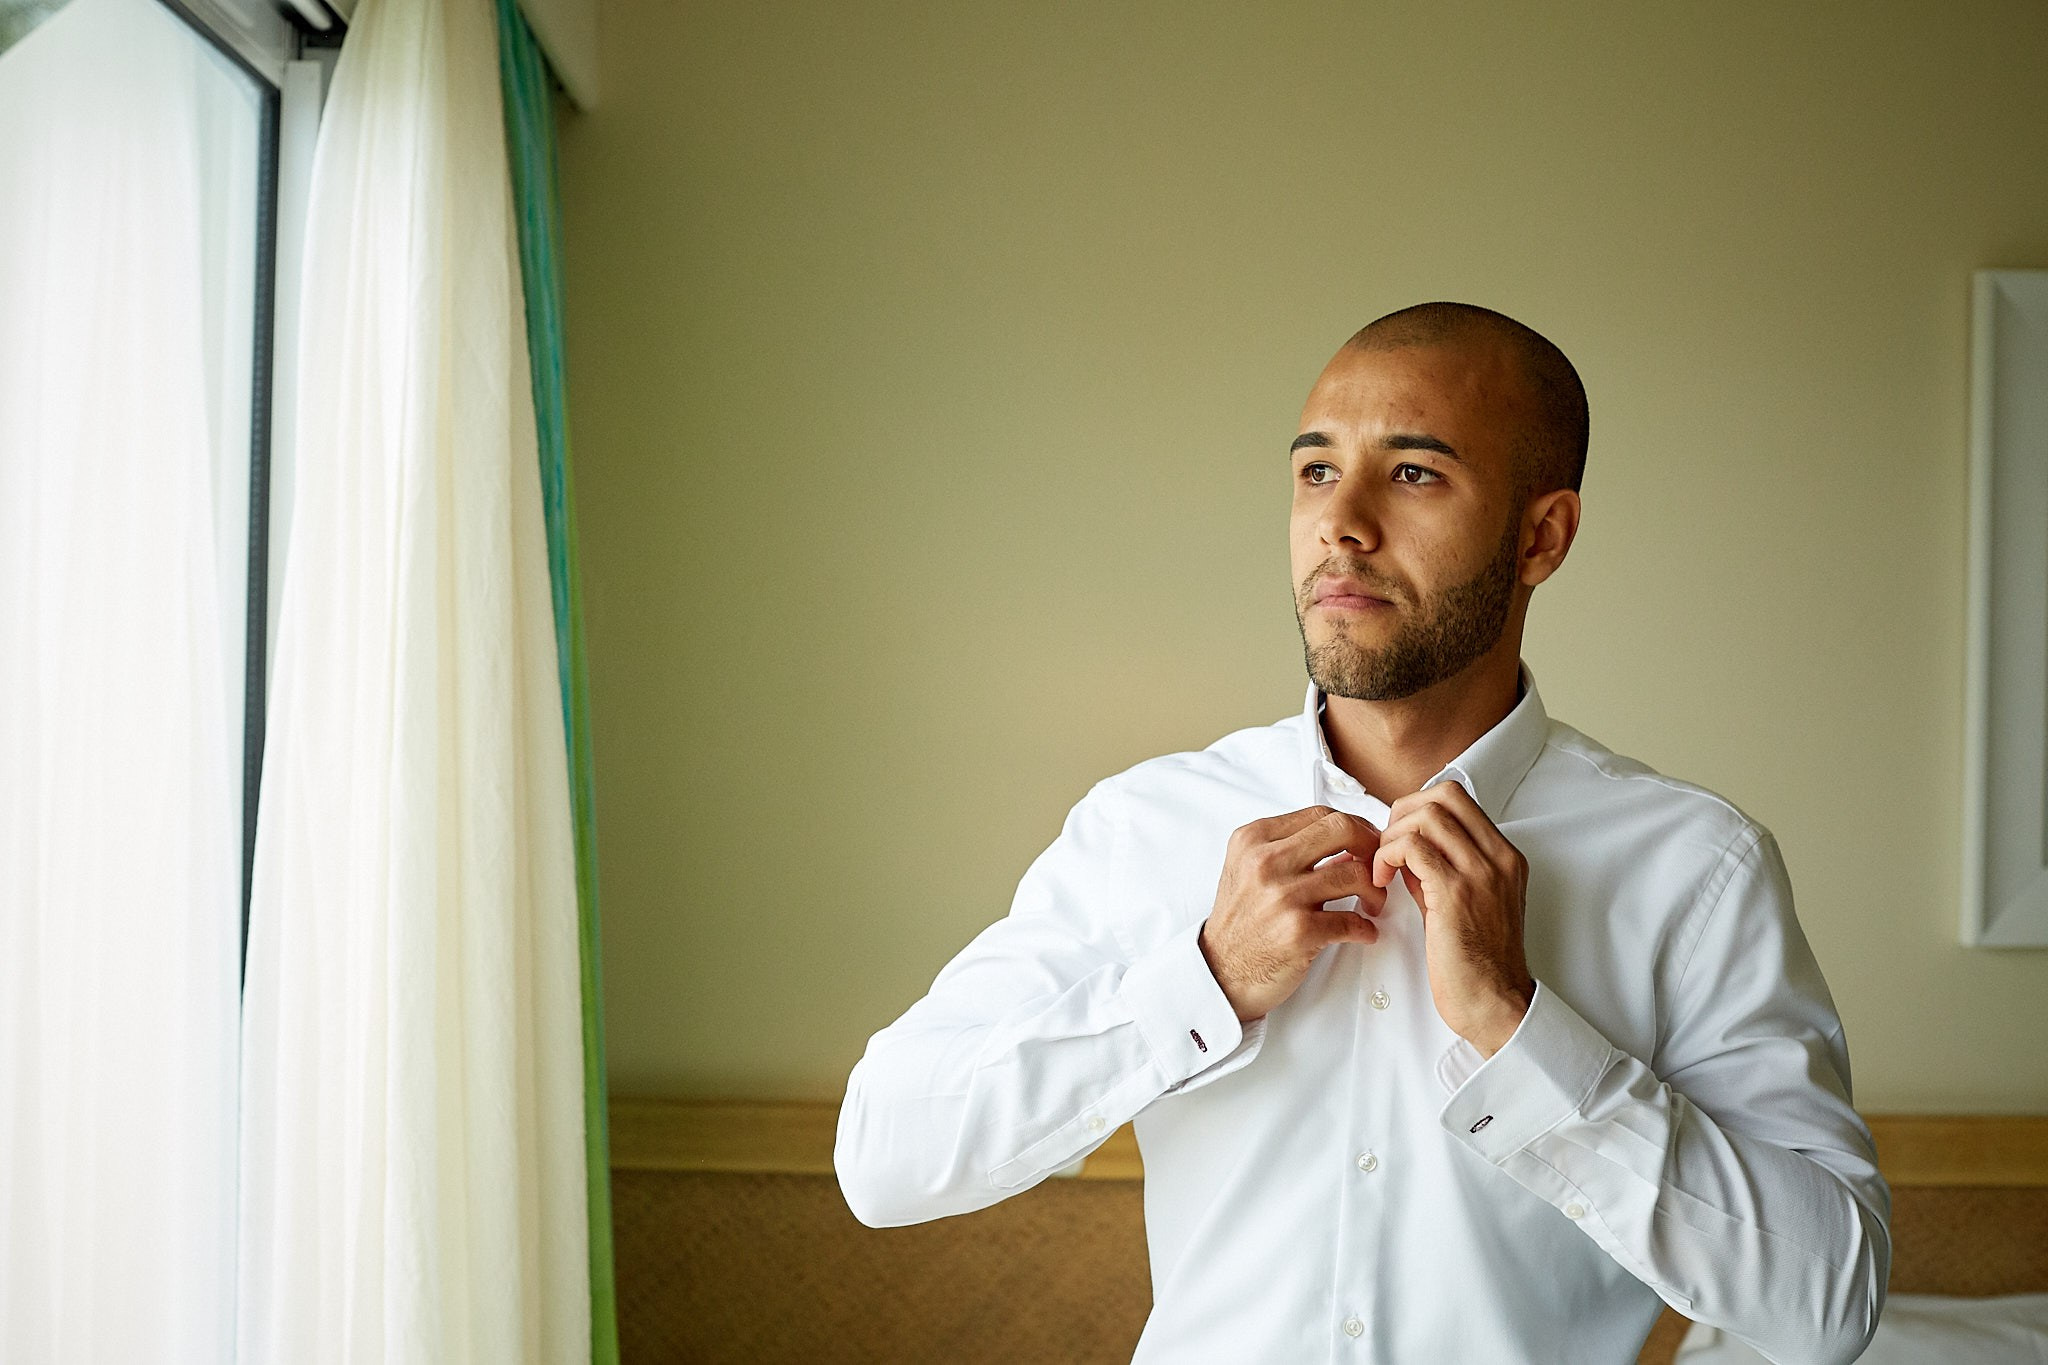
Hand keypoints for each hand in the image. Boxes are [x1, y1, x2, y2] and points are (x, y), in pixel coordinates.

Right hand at [1199, 806, 1387, 1022]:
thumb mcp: (1248, 868)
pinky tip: (1362, 932)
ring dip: (1375, 891)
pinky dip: (1366, 928)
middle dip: (1371, 847)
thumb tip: (1347, 840)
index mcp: (1254, 840)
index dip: (1354, 826)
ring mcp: (1282, 896)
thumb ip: (1289, 848)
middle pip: (1342, 830)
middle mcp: (1265, 862)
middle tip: (1377, 867)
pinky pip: (1353, 920)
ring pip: (1355, 874)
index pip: (1320, 814)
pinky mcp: (1298, 931)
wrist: (1221, 971)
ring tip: (1371, 905)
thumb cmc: (1241, 921)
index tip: (1365, 844)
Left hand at [1371, 782, 1534, 1056]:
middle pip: (1443, 795)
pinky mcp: (1457, 894)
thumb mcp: (1464, 901)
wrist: (1495, 1004)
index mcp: (1504, 856)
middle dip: (1402, 813)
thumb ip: (1439, 868)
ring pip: (1426, 816)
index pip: (1457, 797)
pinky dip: (1387, 857)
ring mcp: (1481, 873)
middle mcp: (1499, 857)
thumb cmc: (1476, 961)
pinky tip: (1381, 882)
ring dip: (1391, 837)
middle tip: (1386, 848)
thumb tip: (1404, 846)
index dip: (1417, 807)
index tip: (1399, 838)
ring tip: (1382, 869)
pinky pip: (1412, 848)